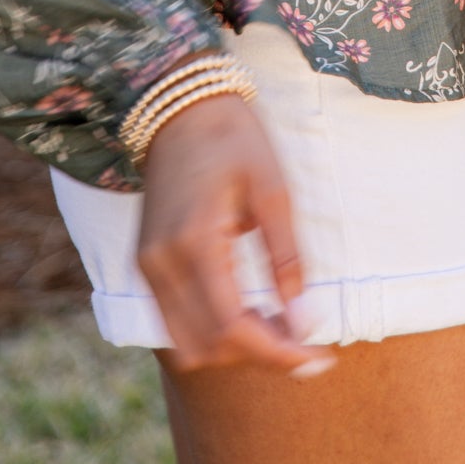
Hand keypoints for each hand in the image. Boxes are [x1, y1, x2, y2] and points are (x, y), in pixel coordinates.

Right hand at [136, 89, 331, 376]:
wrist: (179, 105)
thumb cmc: (233, 137)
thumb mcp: (273, 190)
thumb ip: (287, 259)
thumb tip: (304, 321)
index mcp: (194, 242)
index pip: (232, 327)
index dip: (277, 354)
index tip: (318, 359)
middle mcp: (161, 263)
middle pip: (209, 347)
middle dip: (259, 354)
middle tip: (303, 339)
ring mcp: (147, 265)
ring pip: (187, 346)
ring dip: (232, 349)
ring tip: (276, 326)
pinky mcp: (146, 263)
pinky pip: (173, 323)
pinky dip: (210, 332)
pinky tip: (247, 312)